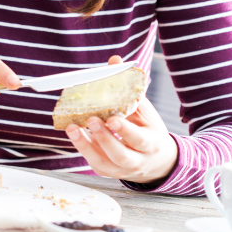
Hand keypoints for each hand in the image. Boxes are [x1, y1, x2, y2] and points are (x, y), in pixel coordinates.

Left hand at [65, 55, 178, 184]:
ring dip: (86, 146)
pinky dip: (83, 149)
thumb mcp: (146, 111)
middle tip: (90, 120)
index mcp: (152, 144)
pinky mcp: (108, 171)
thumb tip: (114, 60)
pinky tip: (75, 134)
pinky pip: (94, 163)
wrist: (158, 163)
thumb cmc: (150, 131)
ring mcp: (122, 169)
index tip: (112, 119)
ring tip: (73, 128)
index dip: (125, 131)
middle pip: (120, 154)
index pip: (139, 139)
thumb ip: (130, 89)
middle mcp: (138, 160)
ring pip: (104, 162)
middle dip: (104, 138)